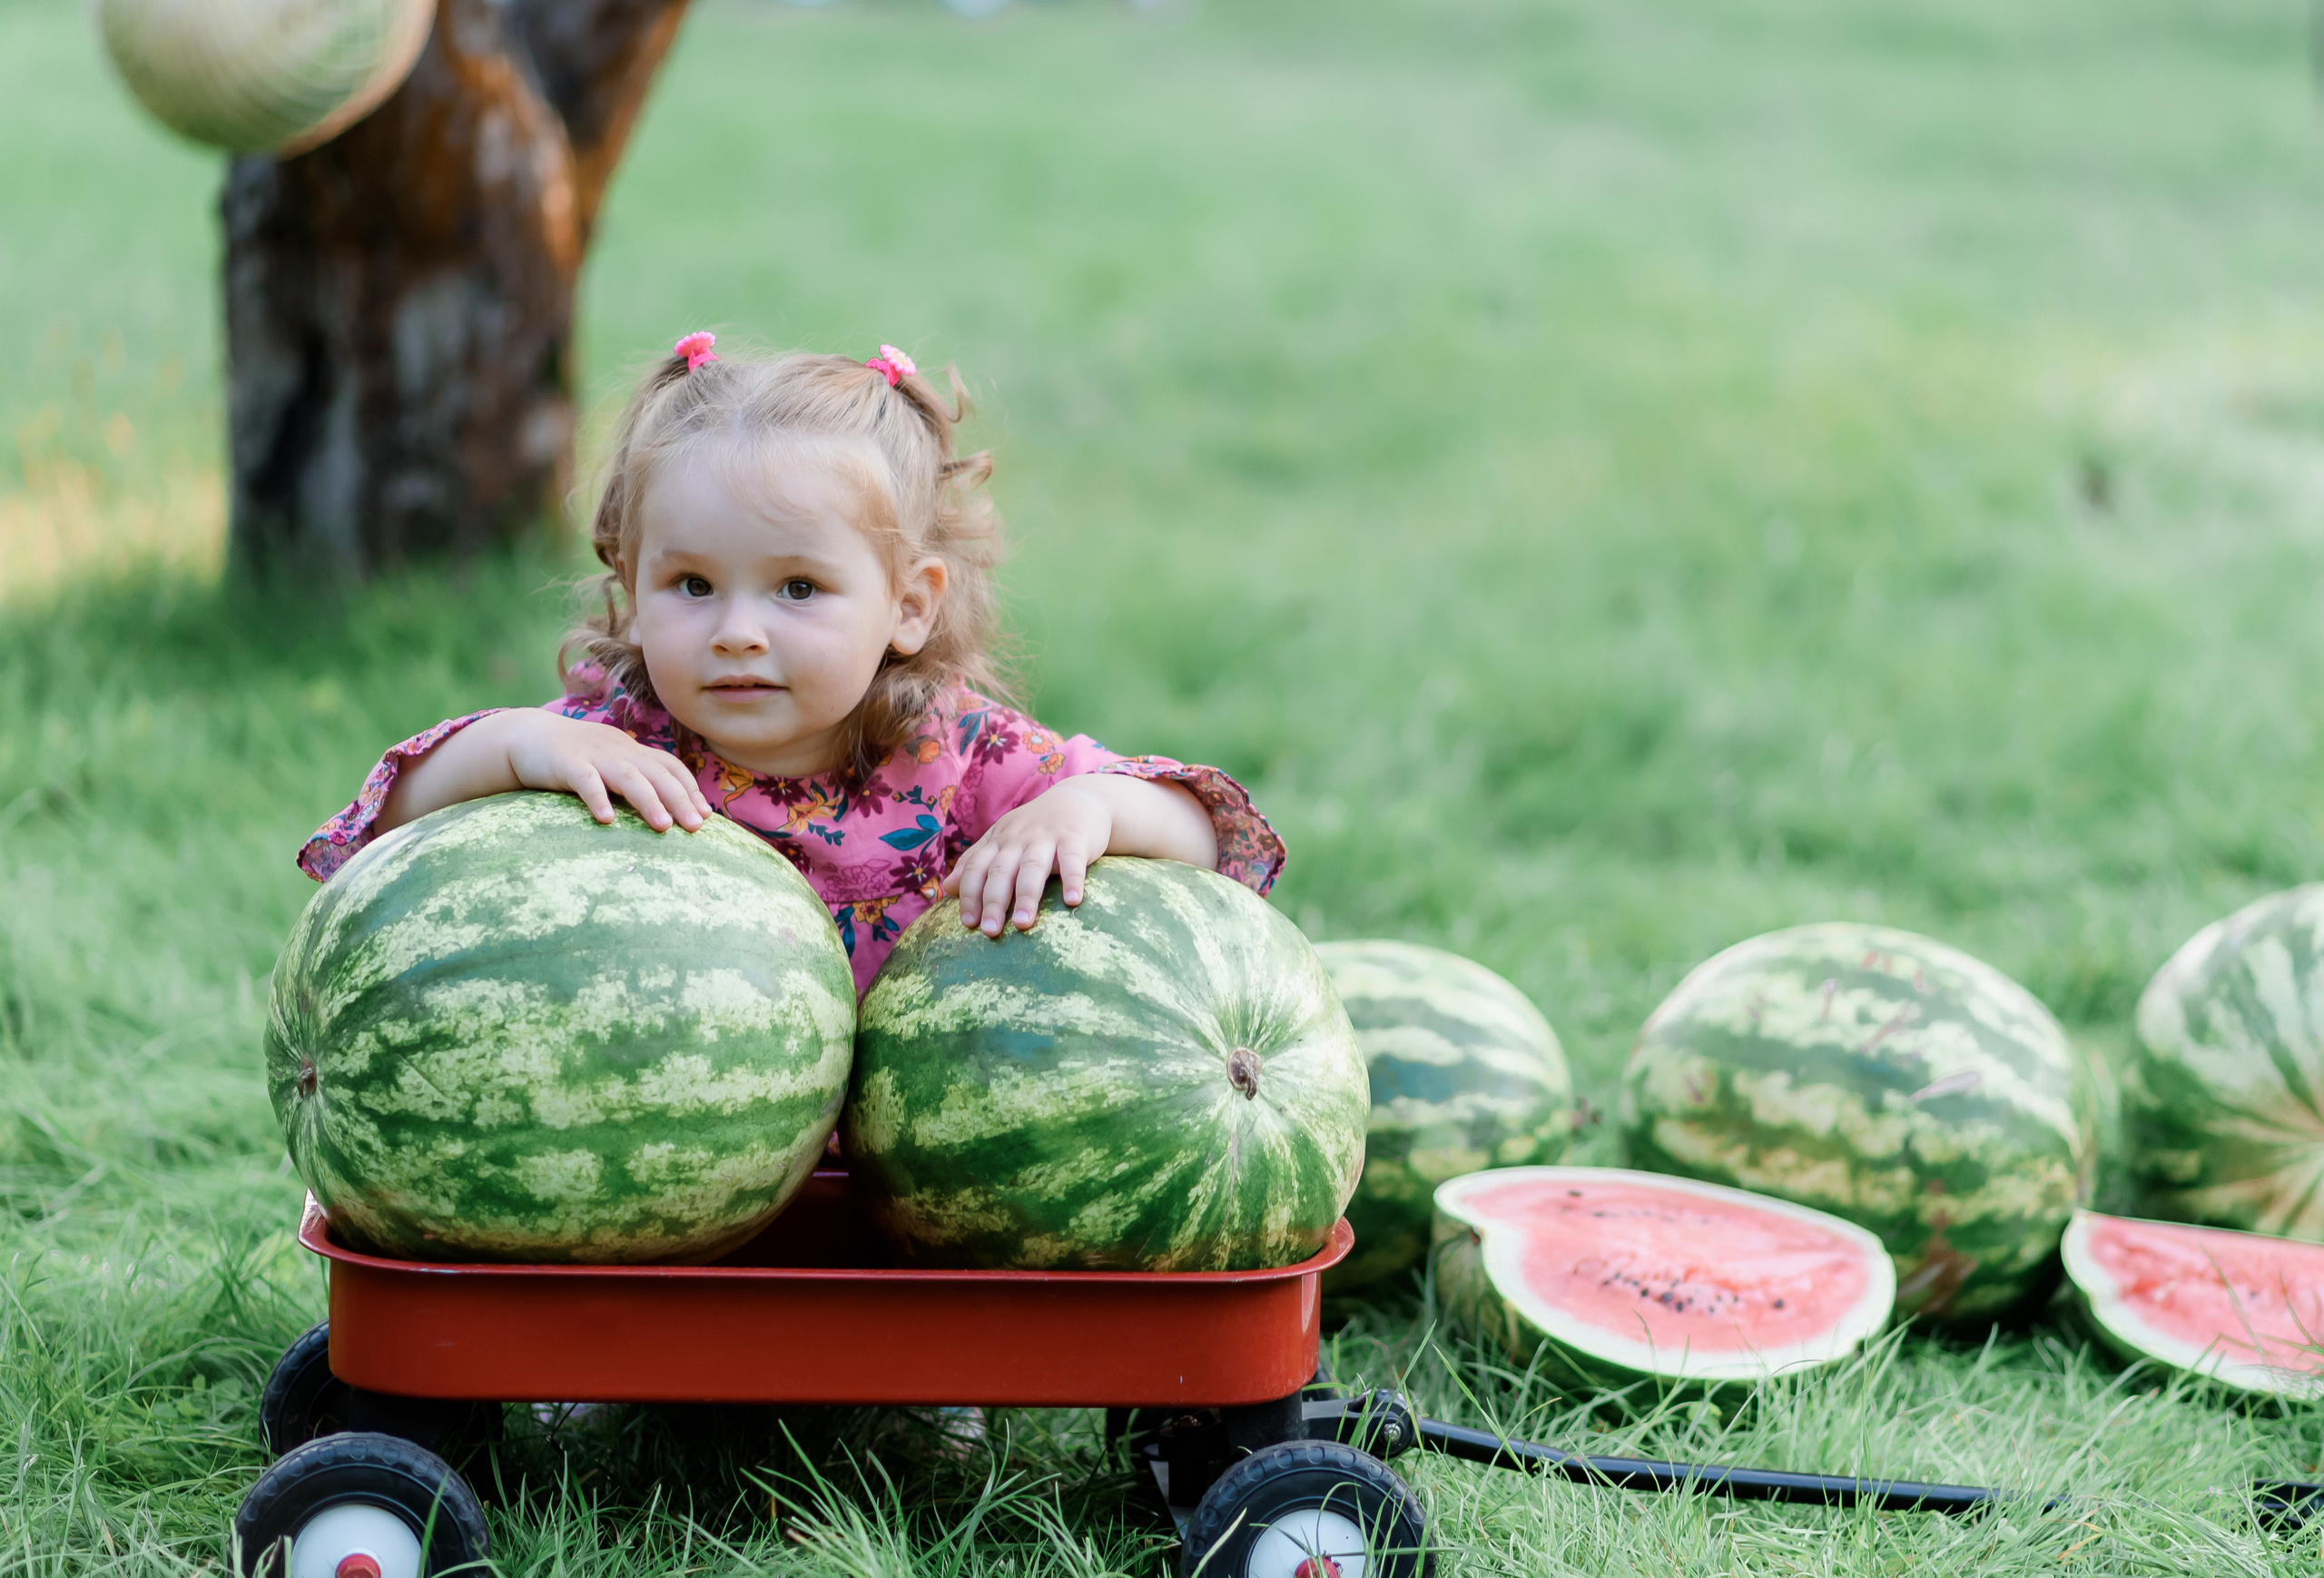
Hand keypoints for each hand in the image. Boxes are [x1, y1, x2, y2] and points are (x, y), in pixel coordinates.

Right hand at [502, 712, 710, 831]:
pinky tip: (606, 819)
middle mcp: (618, 750)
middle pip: (656, 773)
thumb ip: (633, 781)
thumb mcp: (608, 764)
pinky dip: (597, 798)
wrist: (526, 737)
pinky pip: (585, 780)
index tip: (705, 815)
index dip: (689, 789)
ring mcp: (593, 754)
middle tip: (695, 827)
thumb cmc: (572, 759)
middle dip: (679, 799)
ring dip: (648, 801)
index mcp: (631, 751)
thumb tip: (664, 813)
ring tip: (663, 826)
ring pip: (628, 776)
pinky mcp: (565, 762)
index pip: (669, 767)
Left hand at [943, 781, 1111, 936]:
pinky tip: (1072, 901)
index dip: (969, 894)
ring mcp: (1047, 836)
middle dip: (993, 901)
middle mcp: (1019, 837)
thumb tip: (947, 888)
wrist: (1079, 799)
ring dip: (1027, 896)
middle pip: (1001, 871)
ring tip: (1022, 923)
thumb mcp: (1003, 838)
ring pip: (1032, 867)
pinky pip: (1072, 859)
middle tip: (989, 931)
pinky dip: (1072, 879)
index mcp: (999, 840)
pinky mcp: (1075, 836)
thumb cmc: (1037, 827)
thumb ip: (976, 861)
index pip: (977, 867)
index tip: (968, 923)